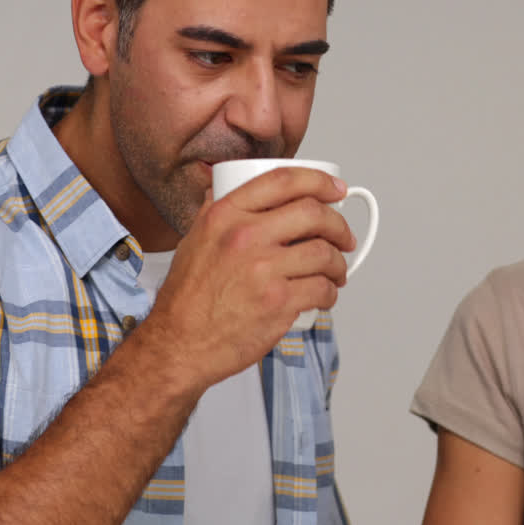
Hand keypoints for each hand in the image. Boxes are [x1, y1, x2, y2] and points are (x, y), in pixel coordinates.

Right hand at [137, 167, 354, 390]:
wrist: (179, 343)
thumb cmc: (186, 299)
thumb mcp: (193, 240)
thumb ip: (214, 211)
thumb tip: (224, 185)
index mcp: (225, 216)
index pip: (283, 181)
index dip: (318, 181)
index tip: (335, 189)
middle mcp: (245, 236)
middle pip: (313, 214)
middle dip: (338, 225)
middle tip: (344, 236)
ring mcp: (263, 269)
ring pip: (324, 253)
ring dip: (338, 263)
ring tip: (335, 272)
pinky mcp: (278, 302)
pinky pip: (321, 289)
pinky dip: (330, 292)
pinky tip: (324, 295)